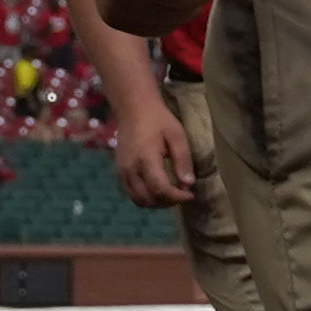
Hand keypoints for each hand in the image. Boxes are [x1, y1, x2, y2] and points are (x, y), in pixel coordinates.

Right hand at [102, 86, 197, 211]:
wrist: (133, 107)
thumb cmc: (158, 119)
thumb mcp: (177, 135)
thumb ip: (183, 160)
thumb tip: (189, 183)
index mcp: (146, 160)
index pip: (160, 190)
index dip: (177, 197)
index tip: (190, 194)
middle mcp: (131, 169)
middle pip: (148, 199)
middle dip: (168, 202)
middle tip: (182, 194)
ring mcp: (122, 171)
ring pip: (138, 200)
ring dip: (156, 203)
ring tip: (170, 194)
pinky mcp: (119, 170)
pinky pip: (131, 193)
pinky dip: (145, 197)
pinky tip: (156, 189)